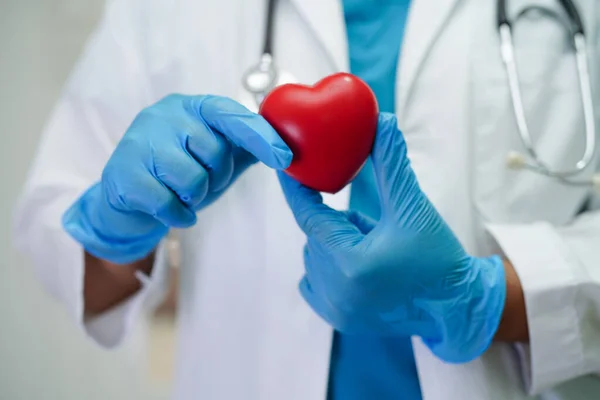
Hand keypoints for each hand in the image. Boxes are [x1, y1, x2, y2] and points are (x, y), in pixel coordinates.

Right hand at [63, 94, 291, 263]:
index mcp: (191, 106)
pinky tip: (172, 212)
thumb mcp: (214, 156)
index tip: (284, 158)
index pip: (231, 115)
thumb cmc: (178, 174)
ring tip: (182, 193)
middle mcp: (164, 116)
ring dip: (195, 197)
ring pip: (193, 179)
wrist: (126, 200)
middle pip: (215, 152)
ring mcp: (140, 143)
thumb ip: (245, 146)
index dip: (260, 135)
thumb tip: (286, 144)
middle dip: (216, 176)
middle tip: (200, 181)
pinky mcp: (124, 175)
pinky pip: (169, 203)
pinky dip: (179, 215)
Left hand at [279, 112, 505, 362]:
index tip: (287, 166)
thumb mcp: (413, 206)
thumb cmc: (437, 258)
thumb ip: (391, 164)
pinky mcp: (338, 319)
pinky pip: (315, 279)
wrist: (455, 306)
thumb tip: (381, 122)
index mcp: (351, 262)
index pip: (308, 216)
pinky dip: (330, 264)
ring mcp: (335, 309)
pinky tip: (361, 267)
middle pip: (316, 235)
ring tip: (374, 248)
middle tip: (369, 223)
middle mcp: (336, 290)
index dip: (296, 188)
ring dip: (335, 242)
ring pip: (316, 255)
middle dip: (336, 220)